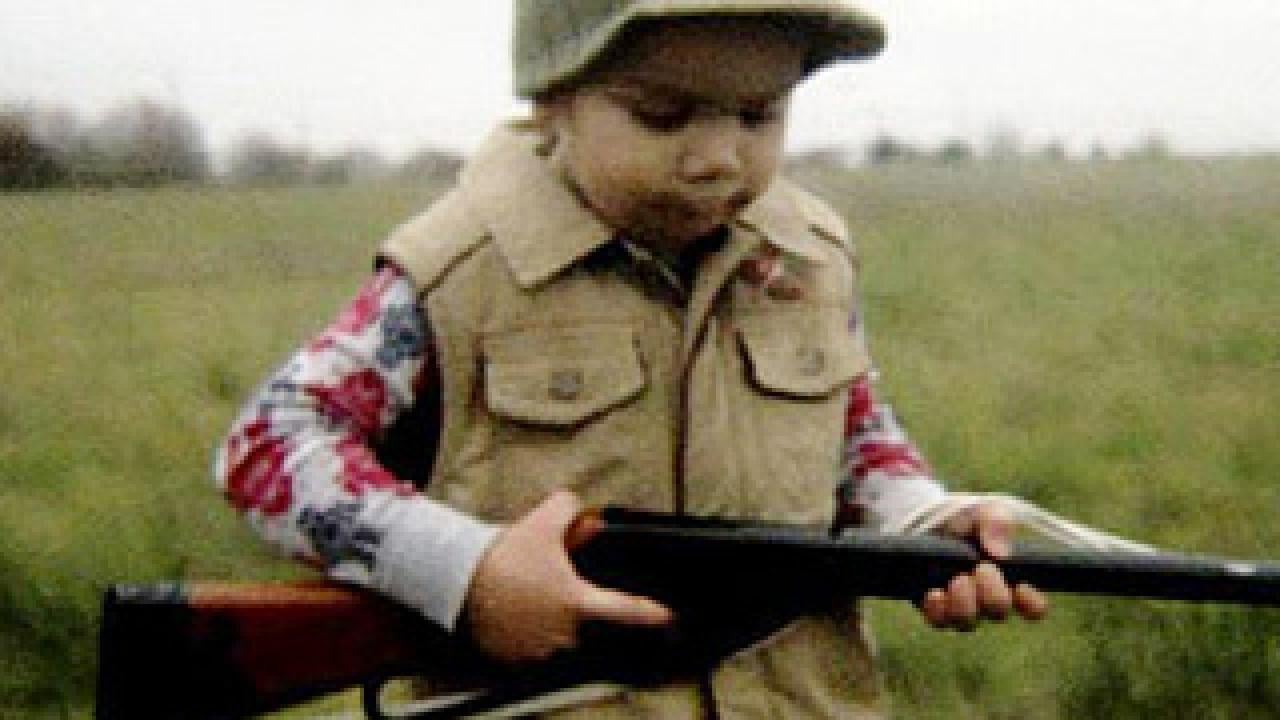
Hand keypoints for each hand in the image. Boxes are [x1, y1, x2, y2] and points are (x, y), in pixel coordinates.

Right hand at [463, 490, 672, 663]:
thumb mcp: (541, 525)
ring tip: (533, 597)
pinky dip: (533, 634)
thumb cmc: (504, 557)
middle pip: (589, 623)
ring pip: (562, 637)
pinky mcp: (518, 660)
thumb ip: (572, 513)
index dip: (652, 614)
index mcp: (578, 602)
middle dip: (582, 606)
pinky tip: (520, 614)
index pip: (626, 611)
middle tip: (559, 586)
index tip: (667, 616)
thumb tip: (591, 516)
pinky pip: (535, 650)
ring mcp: (542, 650)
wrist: (458, 582)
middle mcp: (565, 632)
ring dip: (556, 621)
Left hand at [919, 503, 1048, 630]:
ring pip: (968, 622)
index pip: (1034, 607)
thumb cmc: (965, 519)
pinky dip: (938, 608)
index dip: (1031, 603)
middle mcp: (987, 600)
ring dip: (964, 602)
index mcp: (1011, 580)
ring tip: (958, 579)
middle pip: (998, 612)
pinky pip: (939, 620)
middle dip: (992, 592)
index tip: (1021, 586)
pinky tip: (935, 592)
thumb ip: (997, 524)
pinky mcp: (934, 608)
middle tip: (981, 568)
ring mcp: (961, 607)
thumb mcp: (984, 512)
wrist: (926, 521)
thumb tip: (999, 554)